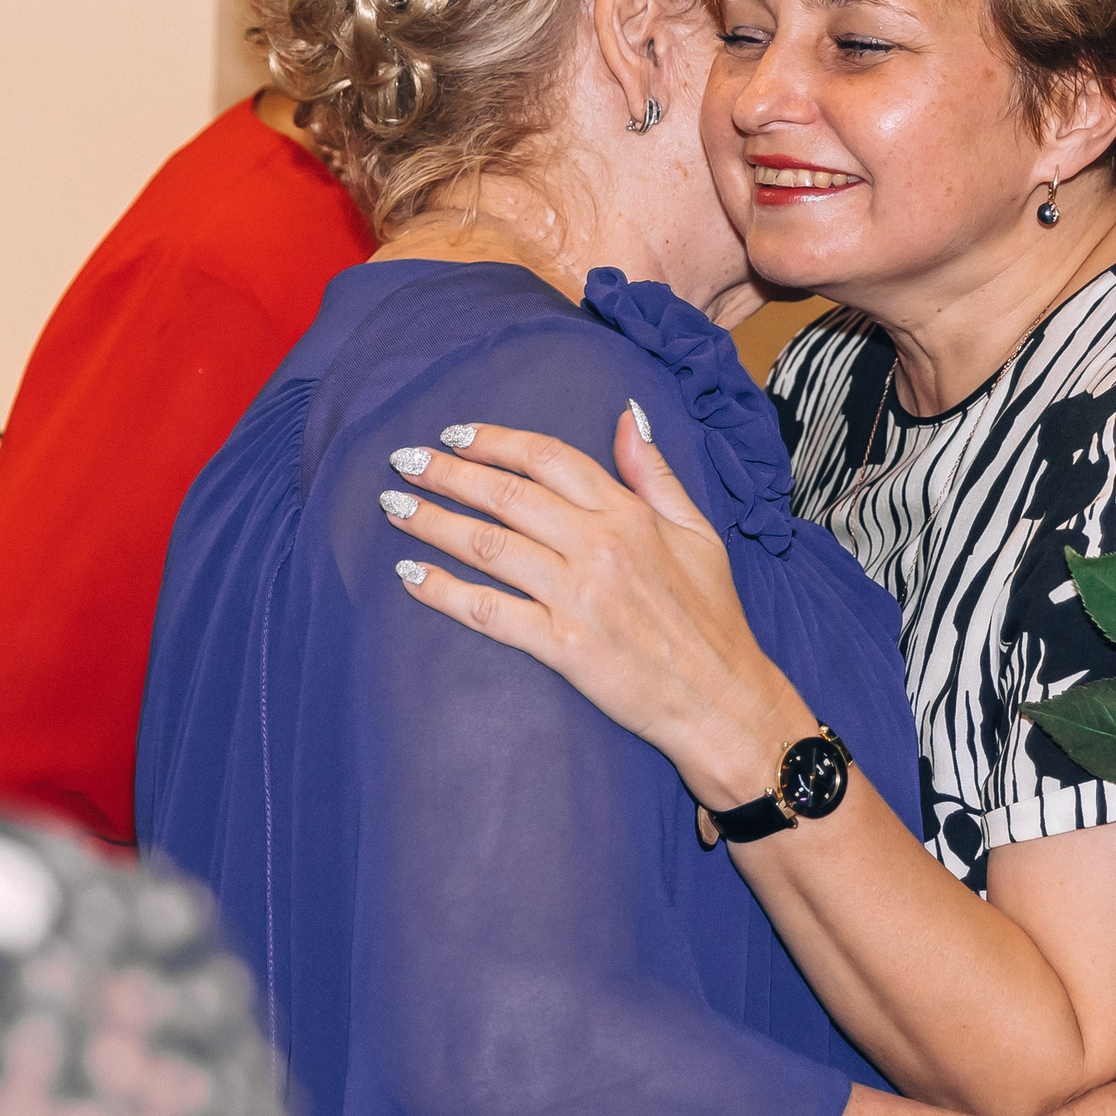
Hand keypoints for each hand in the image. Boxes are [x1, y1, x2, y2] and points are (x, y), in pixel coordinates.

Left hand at [383, 408, 810, 807]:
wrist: (722, 700)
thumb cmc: (712, 618)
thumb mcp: (697, 532)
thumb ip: (654, 473)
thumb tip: (627, 415)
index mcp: (629, 514)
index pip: (548, 459)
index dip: (495, 441)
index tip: (455, 434)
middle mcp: (599, 547)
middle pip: (506, 494)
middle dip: (447, 473)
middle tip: (404, 460)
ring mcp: (578, 597)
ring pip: (488, 546)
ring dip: (433, 522)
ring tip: (394, 507)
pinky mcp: (563, 647)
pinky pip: (489, 611)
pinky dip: (444, 592)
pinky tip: (410, 576)